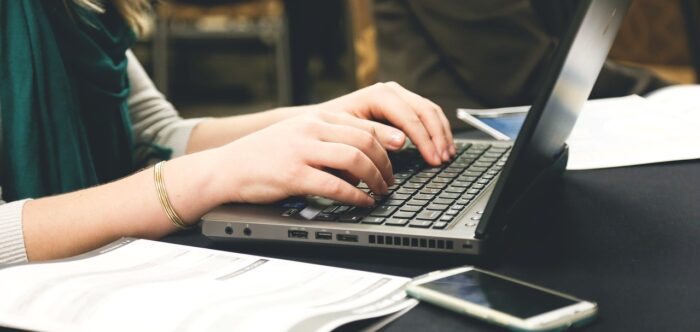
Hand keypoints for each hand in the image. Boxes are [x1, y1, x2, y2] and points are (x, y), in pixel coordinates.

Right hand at [212, 111, 393, 205]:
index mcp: (315, 118)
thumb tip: (362, 156)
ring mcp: (302, 151)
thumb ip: (326, 138)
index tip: (401, 152)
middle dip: (385, 163)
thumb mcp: (297, 135)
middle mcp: (310, 129)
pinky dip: (355, 196)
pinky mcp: (293, 175)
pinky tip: (362, 202)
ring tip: (381, 191)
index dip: (387, 140)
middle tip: (391, 180)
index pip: (362, 124)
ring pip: (354, 159)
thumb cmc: (263, 156)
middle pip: (364, 140)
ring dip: (375, 178)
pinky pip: (335, 185)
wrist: (226, 168)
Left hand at [317, 82, 455, 165]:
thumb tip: (402, 142)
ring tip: (447, 155)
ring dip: (442, 134)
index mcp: (378, 95)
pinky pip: (427, 114)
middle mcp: (391, 91)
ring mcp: (398, 96)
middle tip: (443, 160)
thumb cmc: (330, 129)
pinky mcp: (401, 104)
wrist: (319, 121)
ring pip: (430, 111)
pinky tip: (441, 146)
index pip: (410, 117)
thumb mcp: (348, 133)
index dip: (425, 140)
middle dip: (437, 137)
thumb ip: (374, 136)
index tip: (433, 159)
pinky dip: (437, 130)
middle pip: (425, 111)